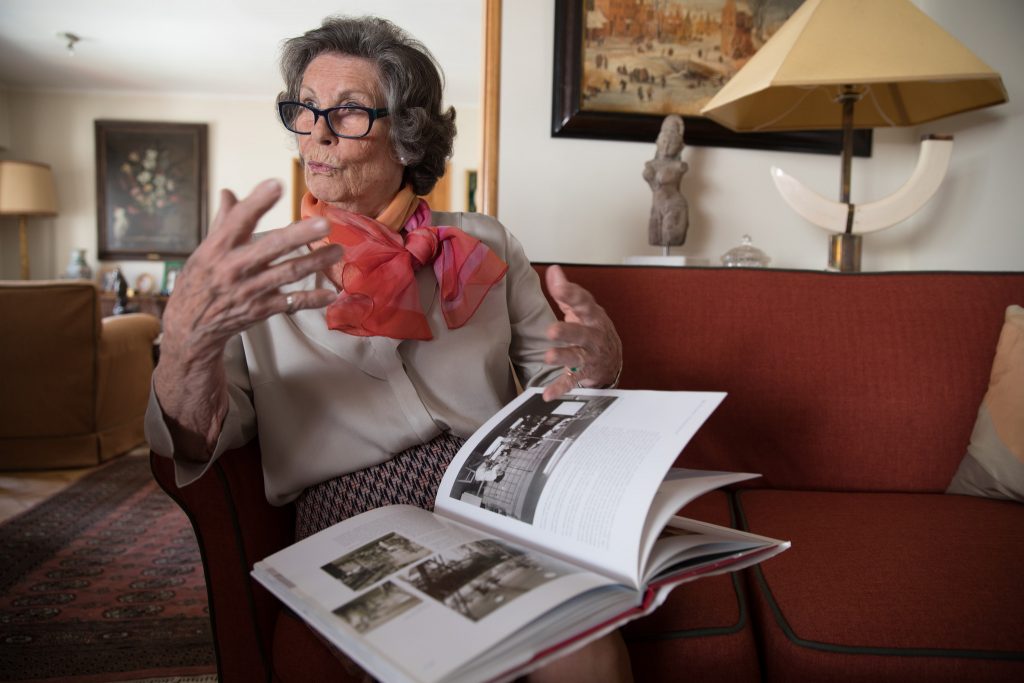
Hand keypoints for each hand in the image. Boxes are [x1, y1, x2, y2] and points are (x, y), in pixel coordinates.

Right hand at [160, 179, 341, 364]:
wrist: (190, 327)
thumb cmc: (200, 282)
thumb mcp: (205, 251)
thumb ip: (223, 222)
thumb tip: (228, 192)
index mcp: (218, 247)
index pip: (238, 220)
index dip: (257, 202)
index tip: (278, 183)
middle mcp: (234, 267)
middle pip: (271, 247)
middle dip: (299, 235)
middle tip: (325, 223)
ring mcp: (249, 290)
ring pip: (287, 273)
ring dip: (315, 262)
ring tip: (338, 251)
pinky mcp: (260, 310)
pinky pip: (290, 303)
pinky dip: (311, 299)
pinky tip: (330, 294)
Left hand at [541, 265, 622, 400]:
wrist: (612, 359)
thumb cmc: (592, 329)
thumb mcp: (582, 310)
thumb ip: (566, 292)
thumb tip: (554, 270)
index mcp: (592, 316)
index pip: (583, 302)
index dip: (571, 294)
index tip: (558, 287)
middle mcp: (593, 335)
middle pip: (582, 332)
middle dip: (567, 331)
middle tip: (551, 330)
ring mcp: (591, 355)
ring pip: (578, 356)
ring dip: (563, 357)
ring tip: (549, 357)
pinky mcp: (586, 373)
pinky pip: (573, 381)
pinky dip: (561, 387)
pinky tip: (548, 393)